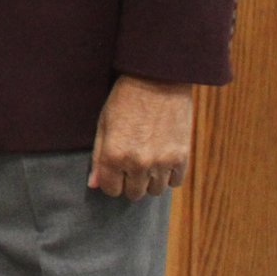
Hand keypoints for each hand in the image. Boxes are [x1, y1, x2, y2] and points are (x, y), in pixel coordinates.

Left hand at [89, 74, 194, 198]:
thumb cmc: (124, 99)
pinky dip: (168, 176)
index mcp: (114, 154)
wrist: (157, 81)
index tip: (113, 173)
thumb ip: (98, 157)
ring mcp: (162, 162)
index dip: (110, 182)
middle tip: (130, 166)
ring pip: (155, 191)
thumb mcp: (103, 124)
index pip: (110, 189)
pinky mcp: (182, 157)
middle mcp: (138, 163)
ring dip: (149, 181)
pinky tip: (162, 160)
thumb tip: (94, 184)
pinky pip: (175, 183)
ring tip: (146, 162)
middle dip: (129, 183)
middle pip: (133, 194)